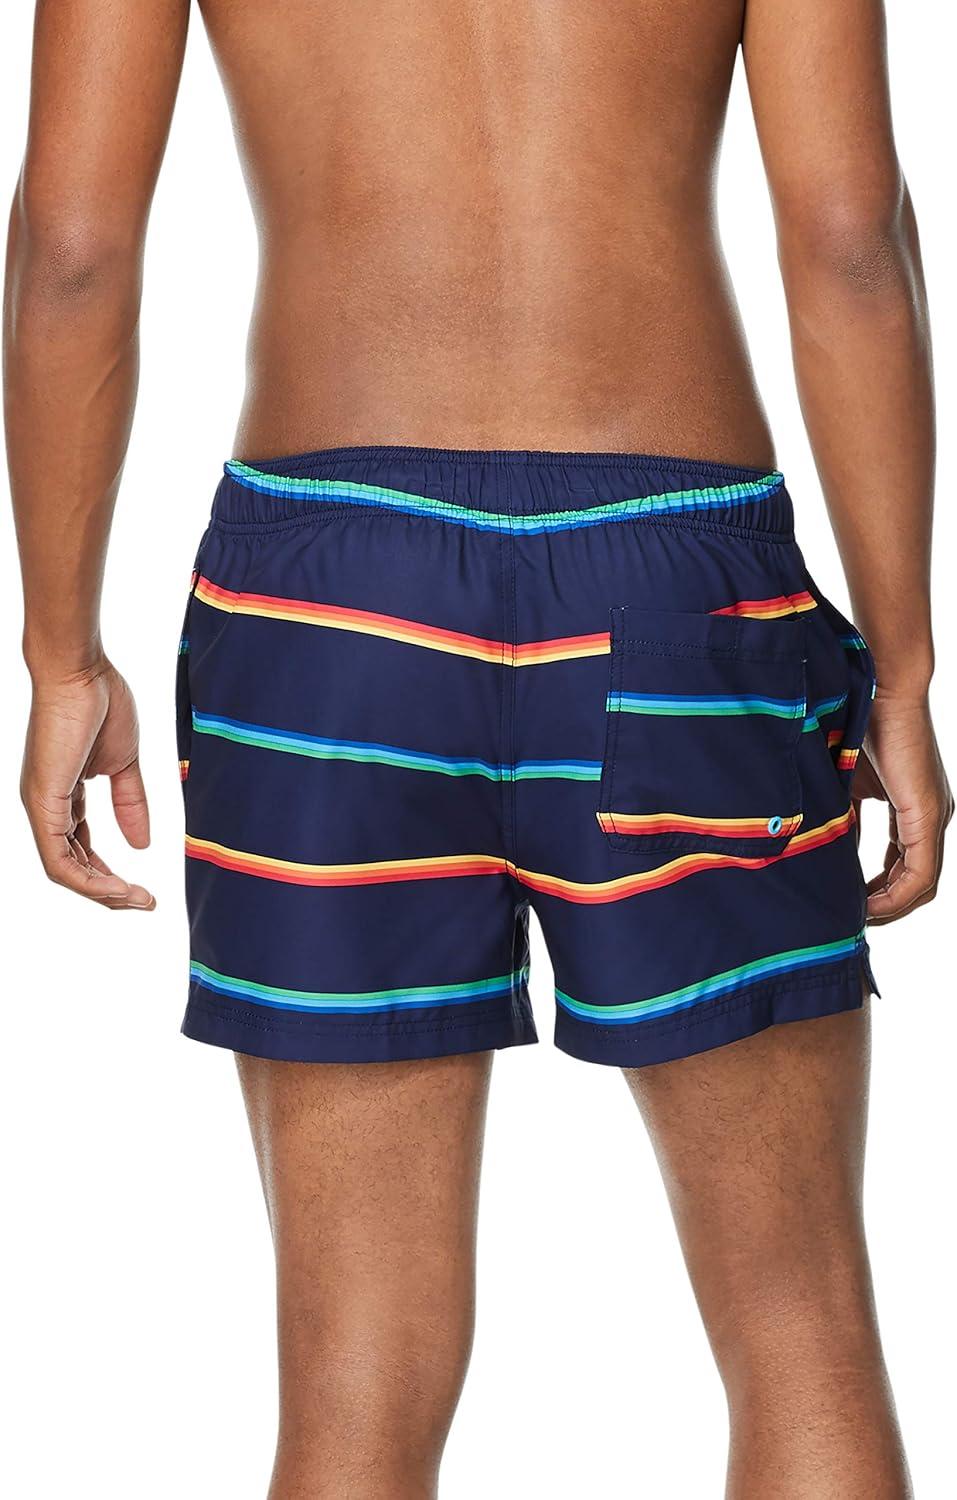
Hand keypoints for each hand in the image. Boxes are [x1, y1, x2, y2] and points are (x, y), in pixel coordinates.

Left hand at [21, 661, 155, 909]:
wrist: (81, 670)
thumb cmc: (100, 703)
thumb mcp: (124, 764)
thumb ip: (131, 803)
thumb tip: (142, 842)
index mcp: (61, 794)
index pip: (78, 849)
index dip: (108, 873)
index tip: (141, 887)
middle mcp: (45, 806)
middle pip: (70, 867)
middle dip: (108, 891)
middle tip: (143, 902)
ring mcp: (40, 806)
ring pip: (63, 871)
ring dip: (101, 893)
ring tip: (136, 899)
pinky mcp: (42, 804)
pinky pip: (59, 861)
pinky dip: (88, 881)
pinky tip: (117, 888)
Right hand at [854, 692, 951, 923]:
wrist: (882, 689)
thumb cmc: (860, 724)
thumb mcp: (846, 785)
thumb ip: (842, 820)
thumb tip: (823, 855)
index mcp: (915, 809)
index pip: (904, 866)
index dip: (878, 891)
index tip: (848, 904)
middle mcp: (932, 817)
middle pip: (916, 883)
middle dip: (885, 907)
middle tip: (852, 920)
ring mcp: (935, 818)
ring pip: (921, 884)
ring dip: (890, 907)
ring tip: (857, 919)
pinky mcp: (928, 816)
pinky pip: (919, 873)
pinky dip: (894, 895)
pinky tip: (868, 904)